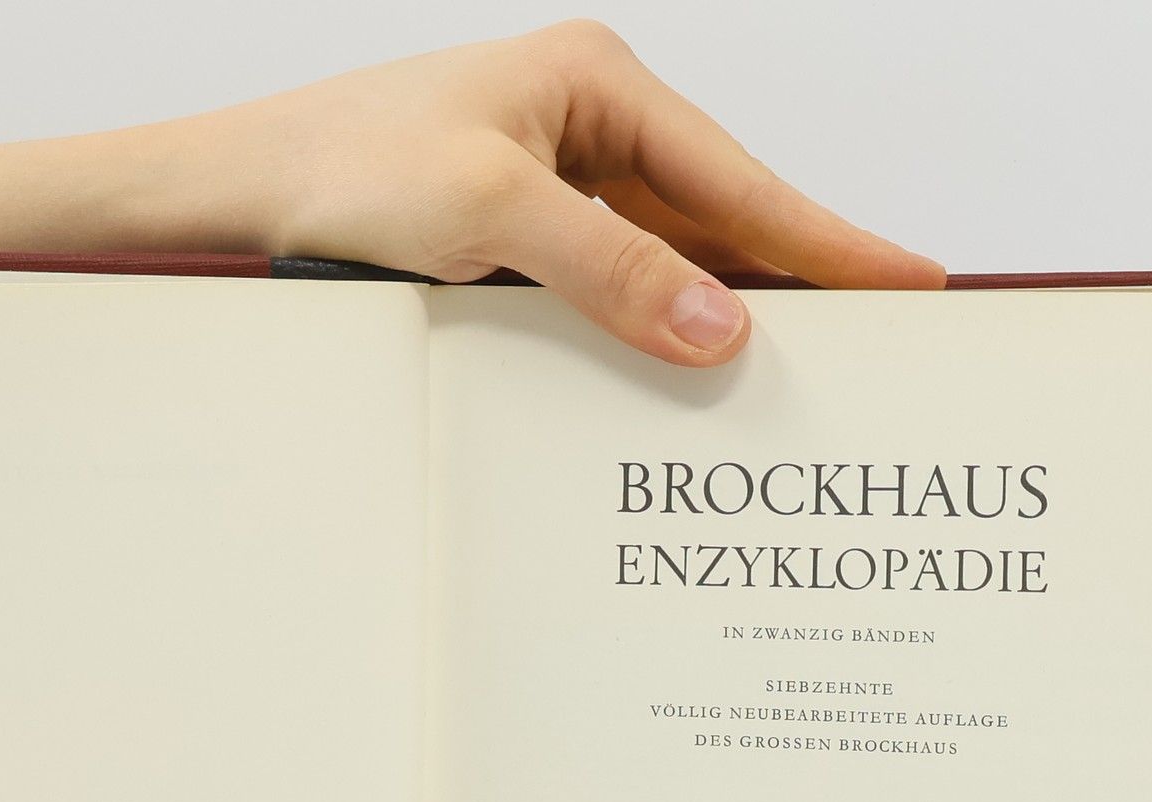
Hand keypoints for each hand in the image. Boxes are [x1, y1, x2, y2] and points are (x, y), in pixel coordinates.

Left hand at [202, 20, 942, 363]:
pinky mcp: (520, 228)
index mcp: (596, 84)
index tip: (908, 279)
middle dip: (795, 279)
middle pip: (719, 217)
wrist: (243, 188)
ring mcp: (555, 175)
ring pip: (670, 256)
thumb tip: (723, 330)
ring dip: (723, 310)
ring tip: (806, 368)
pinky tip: (686, 365)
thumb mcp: (489, 217)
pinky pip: (615, 280)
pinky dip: (653, 323)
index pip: (738, 180)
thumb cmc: (347, 170)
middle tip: (882, 338)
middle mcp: (586, 123)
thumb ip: (613, 270)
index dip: (826, 238)